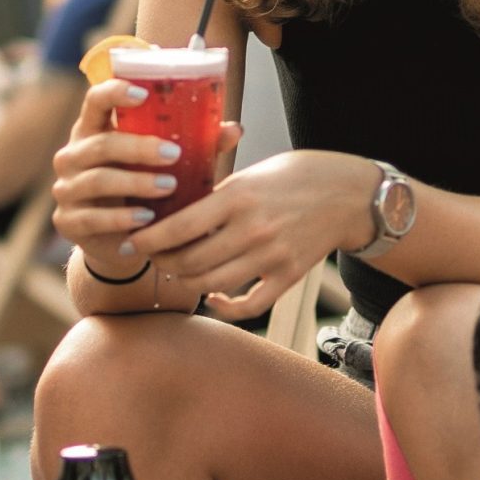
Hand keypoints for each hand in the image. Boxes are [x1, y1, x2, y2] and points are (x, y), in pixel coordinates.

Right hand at [51, 77, 218, 279]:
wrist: (122, 240)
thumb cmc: (144, 189)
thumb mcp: (164, 164)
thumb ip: (195, 144)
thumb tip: (235, 129)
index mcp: (93, 130)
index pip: (95, 100)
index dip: (114, 92)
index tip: (143, 94)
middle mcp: (73, 155)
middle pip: (101, 144)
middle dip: (139, 148)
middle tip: (174, 154)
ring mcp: (66, 188)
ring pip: (98, 180)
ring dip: (136, 183)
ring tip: (168, 188)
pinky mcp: (67, 221)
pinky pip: (92, 218)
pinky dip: (121, 218)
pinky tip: (147, 219)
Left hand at [141, 149, 375, 321]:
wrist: (348, 192)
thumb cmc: (293, 175)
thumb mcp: (249, 173)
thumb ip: (214, 193)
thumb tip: (169, 208)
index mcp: (237, 197)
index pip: (178, 226)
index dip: (147, 240)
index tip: (131, 242)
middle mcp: (252, 229)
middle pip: (189, 261)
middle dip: (162, 263)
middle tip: (151, 258)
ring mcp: (272, 256)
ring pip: (212, 284)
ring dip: (187, 282)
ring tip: (176, 272)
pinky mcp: (288, 276)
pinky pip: (249, 305)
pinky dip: (224, 306)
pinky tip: (213, 296)